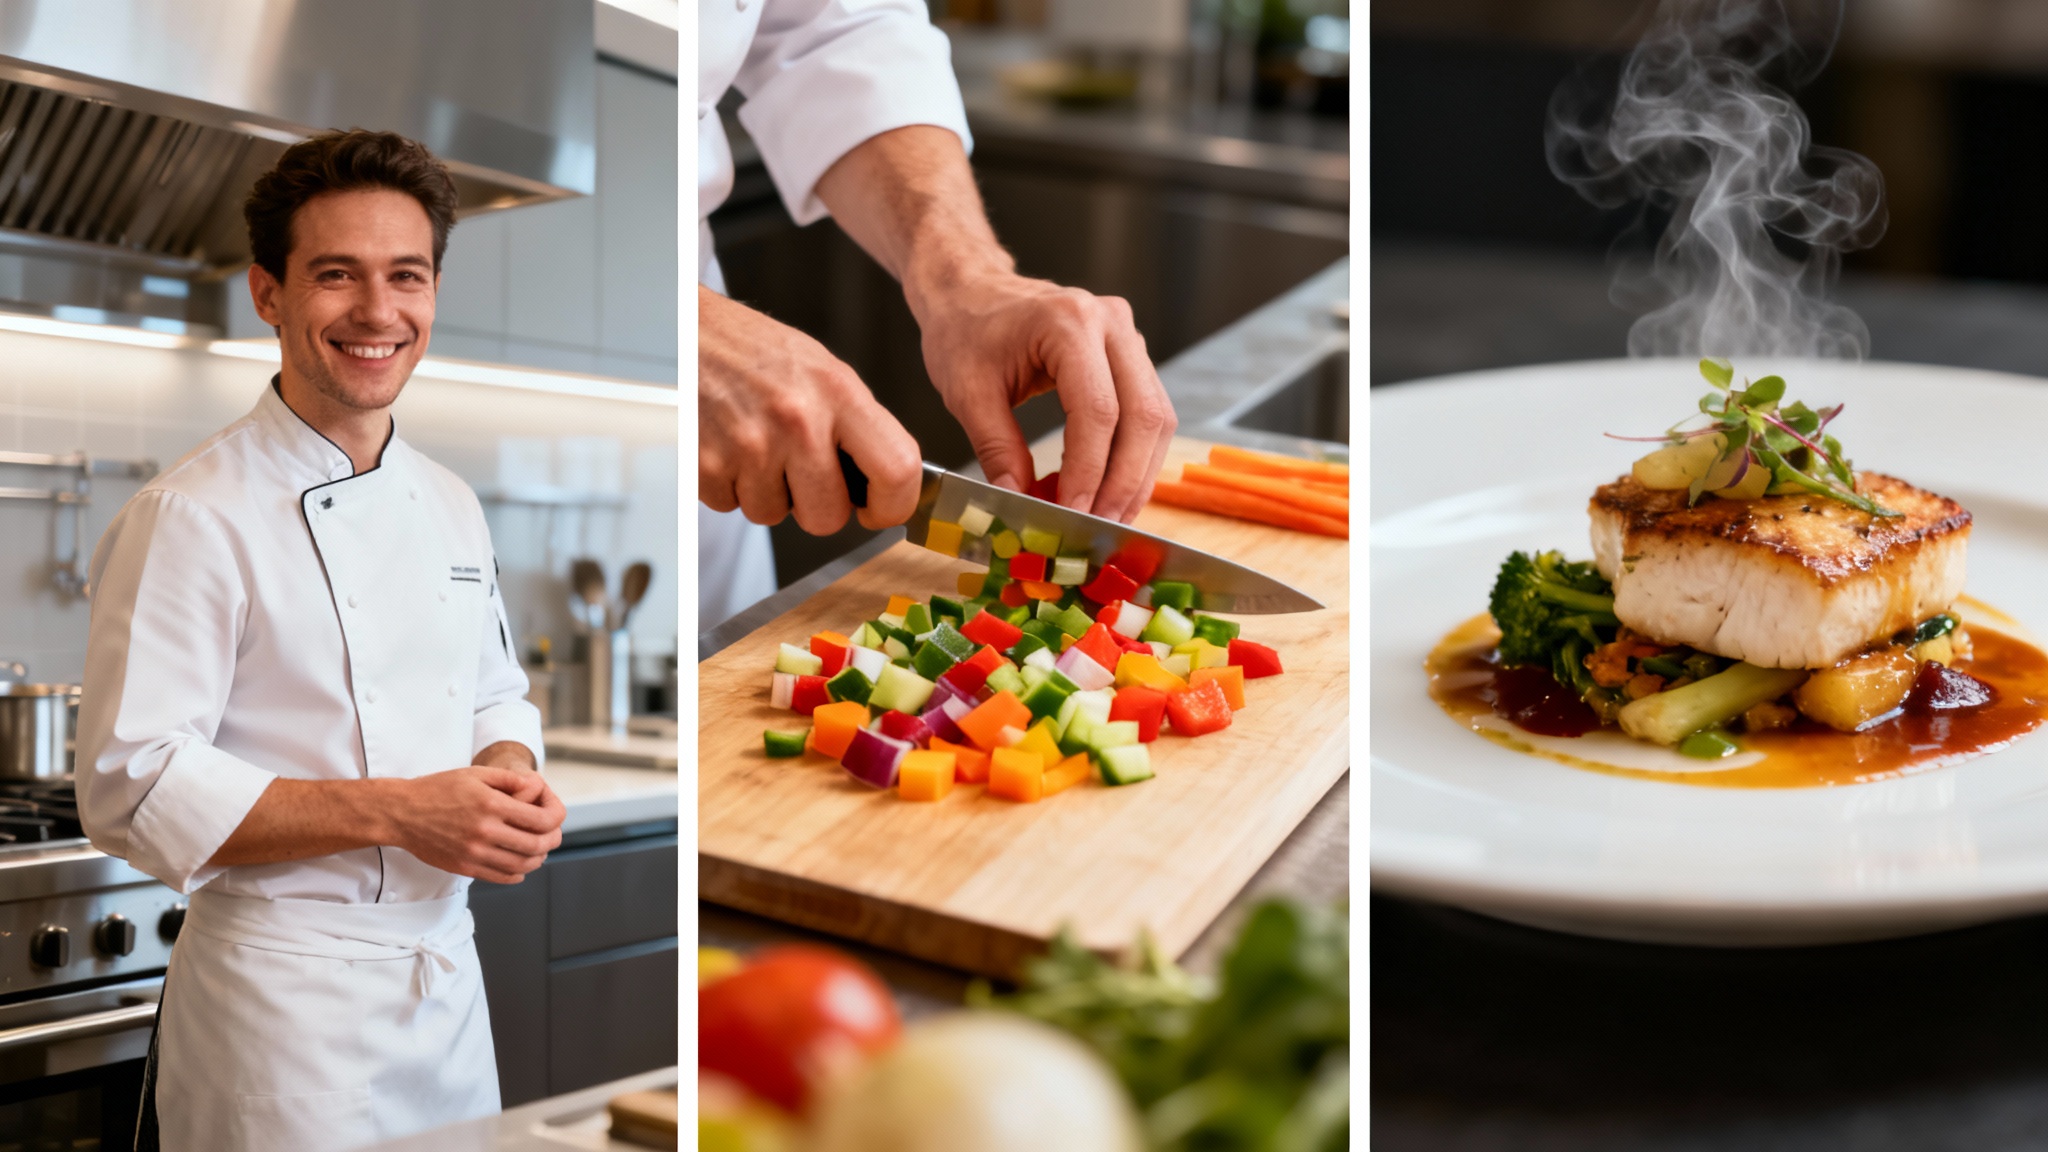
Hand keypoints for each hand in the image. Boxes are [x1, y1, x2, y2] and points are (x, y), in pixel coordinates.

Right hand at [387, 766, 564, 884]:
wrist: (402, 813)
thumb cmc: (438, 789)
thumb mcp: (475, 774)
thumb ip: (509, 779)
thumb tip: (537, 787)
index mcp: (491, 804)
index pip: (541, 819)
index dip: (556, 818)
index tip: (555, 815)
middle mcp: (485, 831)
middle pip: (536, 844)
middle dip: (552, 840)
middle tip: (553, 834)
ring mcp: (474, 852)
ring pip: (522, 865)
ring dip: (538, 858)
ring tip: (539, 850)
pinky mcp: (464, 867)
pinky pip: (501, 876)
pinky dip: (518, 873)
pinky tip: (520, 865)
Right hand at [699, 285, 923, 532]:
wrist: (689, 330)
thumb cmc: (759, 354)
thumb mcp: (824, 374)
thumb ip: (856, 428)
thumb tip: (883, 484)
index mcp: (838, 393)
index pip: (896, 469)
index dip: (893, 504)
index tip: (877, 509)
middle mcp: (798, 420)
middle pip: (828, 517)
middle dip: (815, 506)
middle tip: (800, 473)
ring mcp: (750, 445)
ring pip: (773, 515)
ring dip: (766, 492)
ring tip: (756, 445)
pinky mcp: (707, 464)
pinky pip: (730, 506)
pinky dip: (729, 486)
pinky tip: (728, 446)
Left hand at [914, 272, 1175, 522]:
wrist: (972, 291)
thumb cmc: (965, 330)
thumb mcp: (967, 392)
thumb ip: (996, 449)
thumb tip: (1019, 503)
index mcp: (1068, 323)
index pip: (1097, 410)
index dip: (1089, 470)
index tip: (1072, 513)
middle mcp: (1111, 323)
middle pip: (1143, 416)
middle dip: (1125, 481)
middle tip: (1100, 526)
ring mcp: (1127, 336)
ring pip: (1156, 418)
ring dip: (1137, 475)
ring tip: (1108, 516)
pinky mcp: (1131, 354)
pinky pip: (1149, 412)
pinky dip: (1134, 457)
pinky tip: (1111, 489)